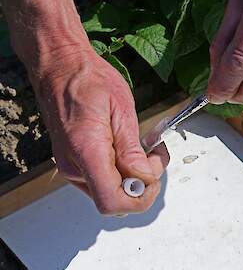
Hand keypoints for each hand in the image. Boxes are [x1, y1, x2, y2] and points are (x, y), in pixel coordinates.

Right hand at [0, 0, 168, 215]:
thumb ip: (131, 150)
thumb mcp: (121, 110)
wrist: (61, 69)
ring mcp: (71, 165)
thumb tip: (144, 178)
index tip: (154, 176)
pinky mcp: (74, 161)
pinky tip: (128, 149)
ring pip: (110, 190)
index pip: (112, 201)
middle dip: (142, 182)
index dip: (139, 198)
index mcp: (86, 151)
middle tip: (155, 154)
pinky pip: (102, 178)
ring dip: (132, 176)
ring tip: (144, 147)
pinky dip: (121, 170)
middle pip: (114, 199)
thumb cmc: (88, 80)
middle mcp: (73, 166)